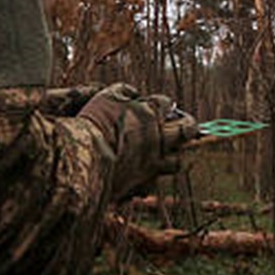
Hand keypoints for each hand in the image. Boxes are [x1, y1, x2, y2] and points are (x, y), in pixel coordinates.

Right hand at [78, 84, 197, 199]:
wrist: (85, 158)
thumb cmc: (94, 124)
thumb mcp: (106, 97)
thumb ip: (123, 91)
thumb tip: (134, 92)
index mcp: (150, 113)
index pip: (167, 103)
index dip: (164, 105)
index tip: (161, 107)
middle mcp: (157, 138)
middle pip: (187, 129)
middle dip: (189, 126)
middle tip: (186, 126)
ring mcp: (152, 162)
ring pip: (177, 161)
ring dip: (174, 156)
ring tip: (167, 153)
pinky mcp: (141, 183)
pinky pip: (154, 183)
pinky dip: (151, 180)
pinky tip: (143, 176)